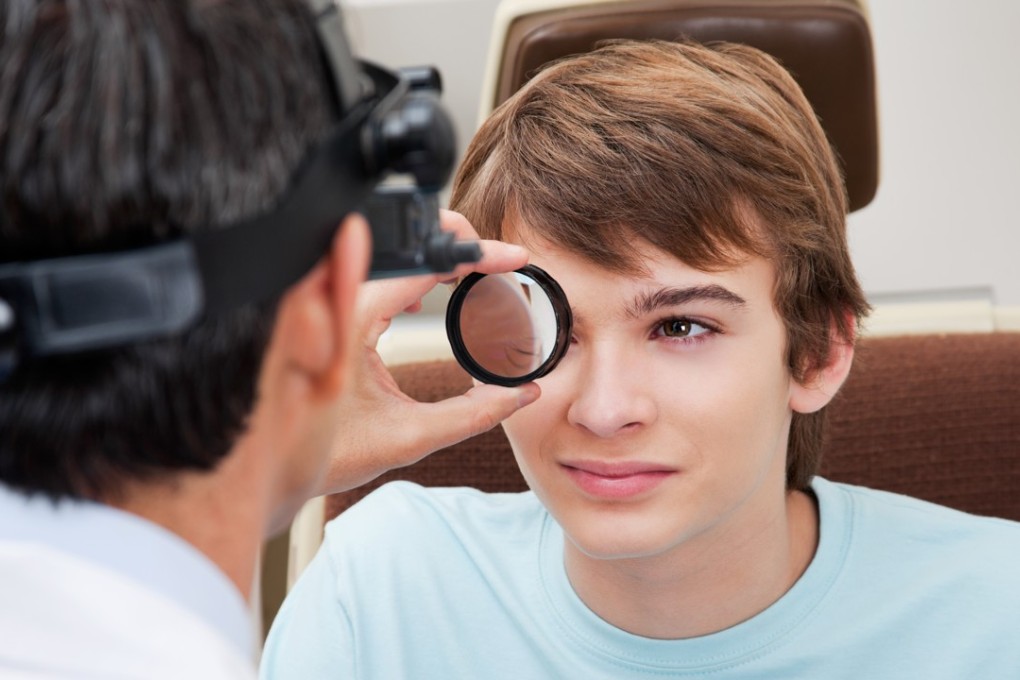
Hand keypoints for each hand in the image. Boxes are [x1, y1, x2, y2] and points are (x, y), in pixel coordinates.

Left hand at [316, 210, 540, 495]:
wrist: (271, 470)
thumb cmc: (325, 453)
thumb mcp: (408, 438)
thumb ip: (472, 414)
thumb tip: (521, 394)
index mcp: (353, 317)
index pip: (426, 262)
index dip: (478, 254)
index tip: (514, 257)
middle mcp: (336, 300)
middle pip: (410, 245)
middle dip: (462, 245)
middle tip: (501, 263)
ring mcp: (329, 302)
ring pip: (391, 255)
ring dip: (436, 257)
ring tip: (475, 272)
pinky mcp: (327, 312)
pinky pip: (373, 275)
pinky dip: (410, 275)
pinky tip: (426, 295)